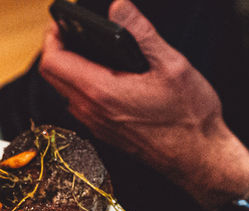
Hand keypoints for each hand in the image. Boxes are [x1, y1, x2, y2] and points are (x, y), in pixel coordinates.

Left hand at [38, 0, 248, 210]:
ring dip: (68, 66)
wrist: (196, 157)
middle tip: (74, 28)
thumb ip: (141, 32)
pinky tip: (104, 70)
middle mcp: (90, 110)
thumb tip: (118, 6)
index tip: (63, 20)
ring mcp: (93, 123)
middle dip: (57, 47)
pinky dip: (80, 82)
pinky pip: (77, 102)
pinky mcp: (101, 130)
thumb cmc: (188, 115)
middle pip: (52, 75)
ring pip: (63, 89)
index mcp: (100, 91)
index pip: (53, 62)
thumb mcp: (170, 63)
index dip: (52, 36)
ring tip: (89, 45)